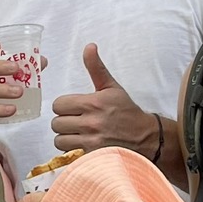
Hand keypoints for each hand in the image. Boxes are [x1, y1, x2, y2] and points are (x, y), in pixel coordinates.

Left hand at [49, 43, 158, 158]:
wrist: (145, 137)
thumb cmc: (126, 112)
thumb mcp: (112, 87)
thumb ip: (96, 68)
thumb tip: (89, 46)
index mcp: (93, 103)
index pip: (58, 104)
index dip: (64, 106)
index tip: (73, 108)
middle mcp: (91, 122)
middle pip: (56, 123)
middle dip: (63, 122)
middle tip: (75, 121)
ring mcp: (91, 140)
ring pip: (59, 139)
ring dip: (66, 137)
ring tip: (77, 134)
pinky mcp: (92, 155)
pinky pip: (68, 153)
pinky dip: (72, 150)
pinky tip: (82, 144)